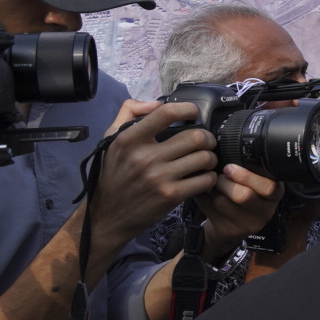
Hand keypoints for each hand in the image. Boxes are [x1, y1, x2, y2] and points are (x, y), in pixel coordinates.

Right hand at [84, 101, 218, 272]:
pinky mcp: (171, 196)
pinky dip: (210, 177)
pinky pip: (205, 180)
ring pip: (204, 158)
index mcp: (129, 139)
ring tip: (205, 160)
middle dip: (208, 138)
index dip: (188, 109)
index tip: (193, 114)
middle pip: (196, 137)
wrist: (107, 216)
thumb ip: (129, 113)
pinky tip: (203, 177)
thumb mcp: (111, 140)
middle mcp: (145, 157)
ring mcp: (159, 177)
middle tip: (206, 142)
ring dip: (211, 158)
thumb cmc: (113, 175)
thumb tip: (155, 102)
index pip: (167, 113)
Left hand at [196, 164, 283, 264]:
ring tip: (214, 186)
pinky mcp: (230, 231)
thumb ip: (249, 168)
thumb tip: (227, 147)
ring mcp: (248, 224)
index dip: (247, 176)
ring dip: (213, 190)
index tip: (230, 167)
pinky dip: (203, 199)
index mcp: (275, 194)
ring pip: (223, 202)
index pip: (269, 187)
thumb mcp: (253, 182)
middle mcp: (266, 211)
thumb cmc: (242, 194)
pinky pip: (211, 210)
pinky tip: (207, 196)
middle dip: (225, 182)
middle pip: (244, 195)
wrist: (231, 225)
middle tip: (219, 176)